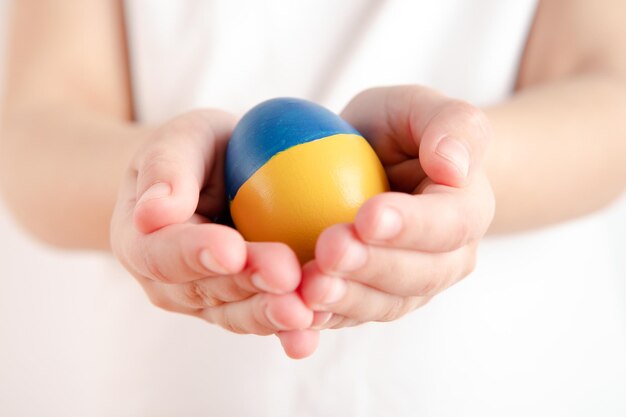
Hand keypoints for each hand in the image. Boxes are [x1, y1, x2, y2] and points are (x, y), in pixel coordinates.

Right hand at [110, 110, 316, 357]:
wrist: (215, 179)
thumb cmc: (196, 152)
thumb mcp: (180, 141)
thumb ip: (165, 169)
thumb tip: (153, 212)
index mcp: (143, 243)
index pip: (164, 254)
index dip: (197, 254)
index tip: (232, 249)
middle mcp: (172, 284)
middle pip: (209, 290)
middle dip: (249, 285)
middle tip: (286, 276)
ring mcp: (209, 301)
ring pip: (240, 314)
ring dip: (273, 315)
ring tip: (307, 311)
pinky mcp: (244, 306)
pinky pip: (266, 318)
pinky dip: (291, 327)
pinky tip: (318, 326)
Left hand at [299, 86, 494, 329]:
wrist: (375, 165)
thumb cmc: (398, 131)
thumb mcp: (418, 108)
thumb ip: (451, 125)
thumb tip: (454, 166)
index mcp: (467, 209)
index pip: (450, 223)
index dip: (412, 225)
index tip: (367, 216)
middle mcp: (447, 257)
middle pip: (419, 274)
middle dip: (373, 267)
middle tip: (328, 251)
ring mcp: (410, 285)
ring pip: (385, 303)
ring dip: (348, 299)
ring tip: (308, 287)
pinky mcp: (373, 299)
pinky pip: (352, 315)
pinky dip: (325, 317)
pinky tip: (295, 309)